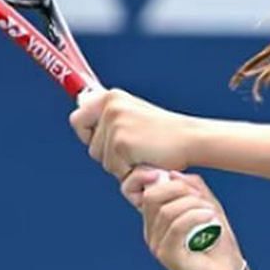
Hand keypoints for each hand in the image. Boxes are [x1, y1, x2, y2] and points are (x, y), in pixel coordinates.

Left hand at [69, 87, 202, 178]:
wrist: (191, 139)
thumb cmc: (165, 133)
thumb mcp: (134, 114)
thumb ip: (110, 116)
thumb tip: (80, 111)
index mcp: (111, 98)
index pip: (77, 119)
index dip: (87, 134)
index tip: (104, 141)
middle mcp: (110, 107)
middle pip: (91, 147)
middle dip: (109, 155)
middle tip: (134, 149)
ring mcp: (115, 125)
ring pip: (103, 161)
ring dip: (121, 165)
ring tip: (143, 153)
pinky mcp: (121, 143)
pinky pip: (116, 169)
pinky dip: (131, 171)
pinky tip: (147, 160)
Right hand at [120, 167, 244, 269]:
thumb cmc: (218, 242)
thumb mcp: (207, 205)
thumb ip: (191, 187)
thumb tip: (171, 174)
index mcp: (156, 218)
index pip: (137, 191)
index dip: (145, 177)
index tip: (168, 174)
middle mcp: (151, 231)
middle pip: (151, 197)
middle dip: (179, 189)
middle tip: (201, 197)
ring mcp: (157, 244)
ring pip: (167, 211)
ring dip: (194, 205)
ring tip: (210, 213)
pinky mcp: (167, 255)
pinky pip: (177, 226)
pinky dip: (196, 217)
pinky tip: (210, 219)